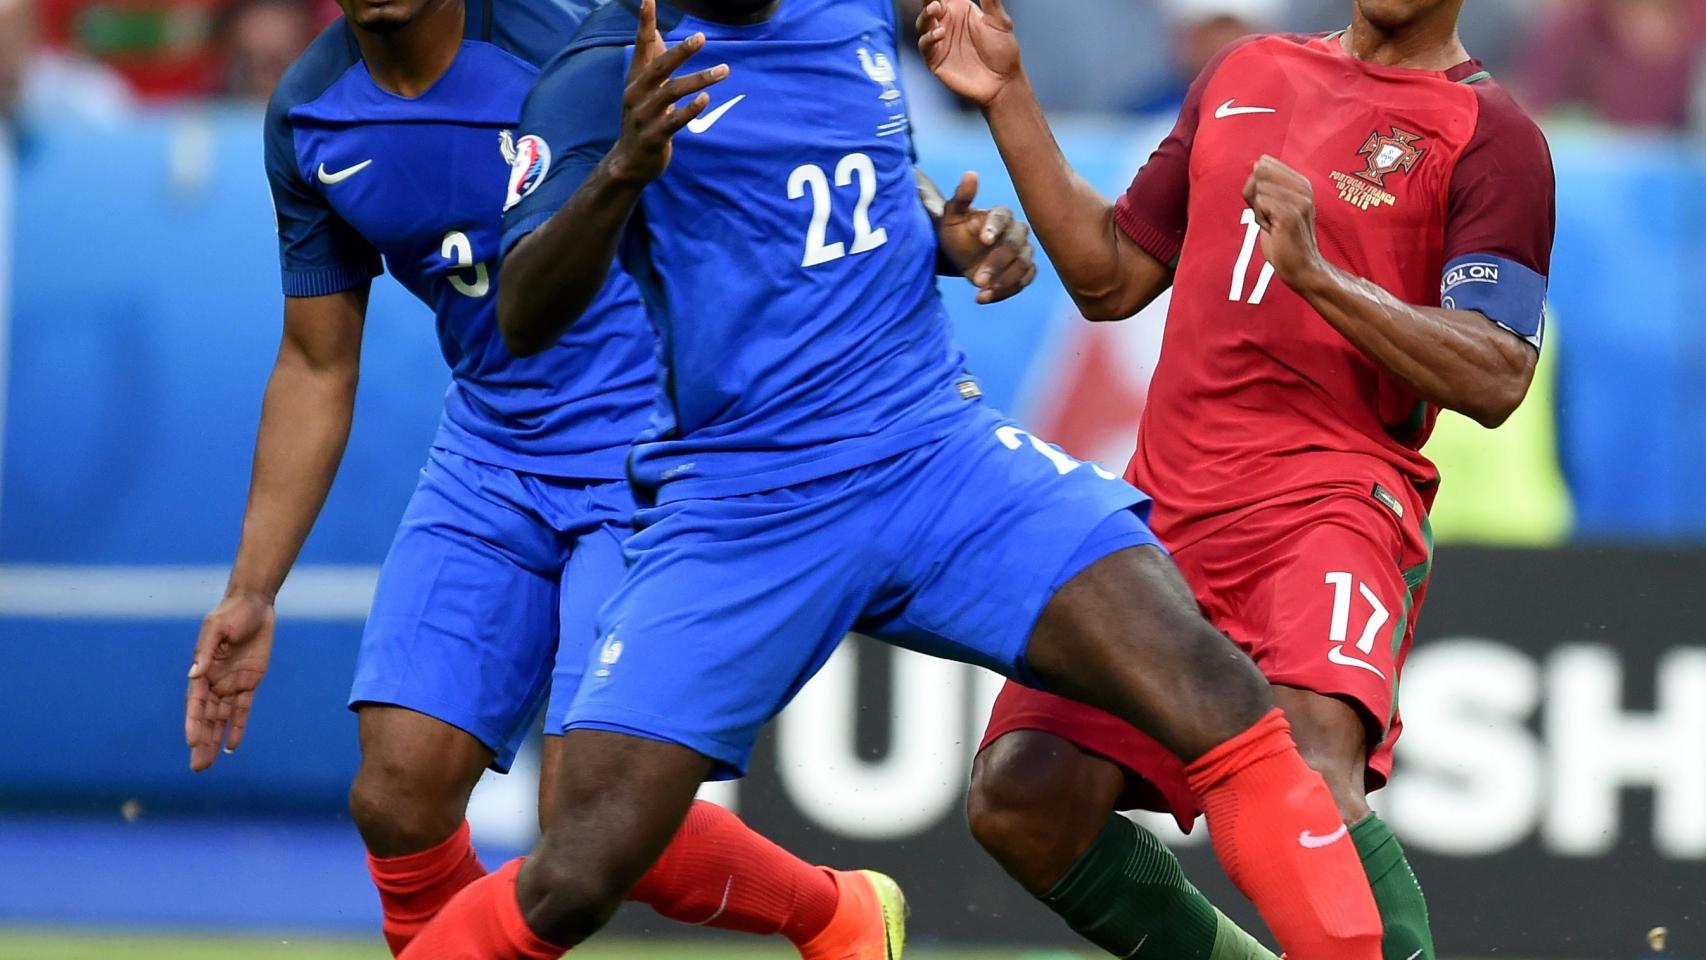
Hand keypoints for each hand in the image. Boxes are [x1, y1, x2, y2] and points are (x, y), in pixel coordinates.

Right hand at [185, 592, 275, 770]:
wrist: (254, 605)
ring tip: (207, 763)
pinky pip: (242, 709)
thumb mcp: (217, 628)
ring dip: (215, 740)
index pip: (196, 703)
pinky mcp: (249, 682)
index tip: (192, 741)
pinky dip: (237, 727)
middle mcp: (213, 681)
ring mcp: (231, 683)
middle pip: (207, 718)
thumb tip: (195, 675)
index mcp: (202, 670)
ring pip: (222, 719)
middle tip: (197, 767)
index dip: (194, 723)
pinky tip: (231, 746)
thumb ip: (207, 651)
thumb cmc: (231, 614)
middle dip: (201, 742)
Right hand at [606, 0, 729, 185]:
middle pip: (659, 67)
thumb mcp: (642, 90)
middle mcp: (636, 95)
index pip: (641, 47)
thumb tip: (654, 33)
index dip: (644, 23)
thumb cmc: (642, 120)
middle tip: (701, 37)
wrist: (629, 162)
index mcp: (635, 81)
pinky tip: (705, 99)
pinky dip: (690, 109)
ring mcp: (643, 116)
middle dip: (680, 51)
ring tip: (724, 71)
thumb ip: (650, 63)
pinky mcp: (653, 136)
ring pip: (672, 93)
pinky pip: (674, 121)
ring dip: (699, 80)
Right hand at [917, 0, 1022, 107]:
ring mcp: (939, 40)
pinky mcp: (935, 58)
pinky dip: (929, 37)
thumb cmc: (1003, 51)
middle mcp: (947, 22)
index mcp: (960, 9)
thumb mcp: (1000, 22)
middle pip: (929, 4)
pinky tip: (940, 33)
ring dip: (925, 14)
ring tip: (935, 9)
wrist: (1002, 82)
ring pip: (923, 22)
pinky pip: (925, 44)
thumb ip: (990, 1)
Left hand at [937, 172, 1035, 303]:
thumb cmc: (954, 231)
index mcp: (1001, 215)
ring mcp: (1023, 253)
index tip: (983, 240)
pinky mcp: (1024, 272)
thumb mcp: (952, 215)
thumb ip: (962, 197)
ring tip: (980, 290)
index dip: (995, 227)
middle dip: (997, 262)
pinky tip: (983, 297)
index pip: (1004, 217)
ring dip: (1003, 281)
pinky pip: (1024, 282)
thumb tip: (970, 174)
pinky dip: (1005, 292)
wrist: (956, 255)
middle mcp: (1017, 232)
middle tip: (977, 278)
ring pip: (1024, 266)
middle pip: (1016, 246)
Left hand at [1242, 155, 1326, 289]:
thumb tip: (1255, 164)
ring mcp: (1299, 199)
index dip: (1256, 186)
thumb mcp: (1272, 207)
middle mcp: (1304, 187)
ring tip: (1274, 225)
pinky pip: (1259, 203)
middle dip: (1254, 197)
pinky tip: (1273, 230)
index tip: (1270, 206)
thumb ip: (1263, 186)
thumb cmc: (1283, 239)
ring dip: (1258, 211)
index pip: (1264, 163)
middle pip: (1258, 174)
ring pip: (1257, 190)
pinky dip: (1260, 219)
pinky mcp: (1291, 213)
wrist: (1301, 267)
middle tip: (1270, 217)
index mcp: (1301, 182)